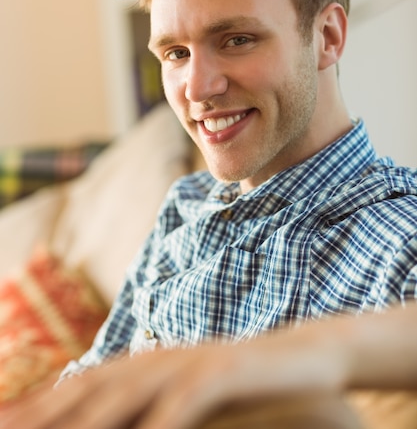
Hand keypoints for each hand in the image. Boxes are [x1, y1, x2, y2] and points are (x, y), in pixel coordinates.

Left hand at [0, 333, 339, 428]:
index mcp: (147, 365)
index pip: (79, 389)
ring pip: (125, 392)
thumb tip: (124, 421)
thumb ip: (150, 409)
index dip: (36, 409)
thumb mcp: (189, 398)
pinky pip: (184, 401)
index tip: (0, 425)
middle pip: (89, 389)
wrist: (306, 355)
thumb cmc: (244, 386)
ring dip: (84, 419)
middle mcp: (159, 360)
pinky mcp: (223, 370)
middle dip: (42, 413)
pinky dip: (160, 423)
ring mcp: (189, 362)